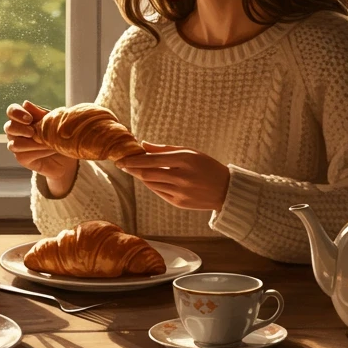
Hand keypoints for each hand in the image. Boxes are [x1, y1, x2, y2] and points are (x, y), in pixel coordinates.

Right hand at [4, 100, 77, 181]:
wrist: (69, 152)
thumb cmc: (59, 133)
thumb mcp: (52, 121)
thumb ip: (39, 113)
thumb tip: (25, 103)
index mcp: (22, 118)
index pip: (11, 111)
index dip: (17, 113)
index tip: (30, 119)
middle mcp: (16, 131)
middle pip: (8, 127)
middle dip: (20, 129)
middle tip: (33, 132)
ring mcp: (17, 145)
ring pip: (14, 144)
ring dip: (32, 143)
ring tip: (48, 143)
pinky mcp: (21, 158)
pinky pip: (22, 155)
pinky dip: (38, 152)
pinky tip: (49, 149)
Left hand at [116, 141, 230, 210]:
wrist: (226, 191)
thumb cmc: (207, 167)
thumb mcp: (190, 152)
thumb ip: (165, 149)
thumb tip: (144, 144)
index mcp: (185, 160)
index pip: (152, 160)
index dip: (134, 160)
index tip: (122, 159)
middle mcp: (181, 177)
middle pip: (148, 174)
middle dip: (132, 169)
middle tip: (122, 164)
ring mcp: (180, 192)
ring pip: (151, 184)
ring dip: (141, 176)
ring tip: (133, 170)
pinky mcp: (179, 203)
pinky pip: (158, 192)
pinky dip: (151, 185)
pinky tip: (148, 179)